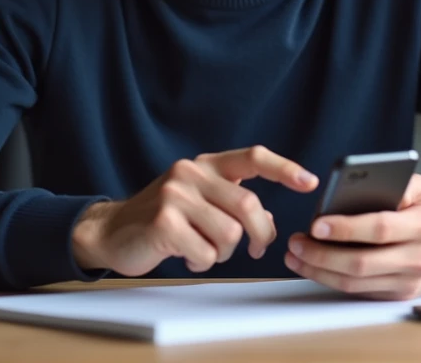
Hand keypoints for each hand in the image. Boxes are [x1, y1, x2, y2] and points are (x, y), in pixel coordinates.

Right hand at [72, 146, 318, 275]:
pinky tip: (186, 256)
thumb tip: (267, 223)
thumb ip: (233, 205)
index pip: (253, 157)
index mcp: (205, 165)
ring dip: (223, 253)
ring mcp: (176, 195)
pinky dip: (202, 263)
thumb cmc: (163, 219)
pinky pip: (206, 253)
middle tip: (256, 249)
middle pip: (249, 205)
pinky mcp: (164, 221)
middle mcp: (191, 173)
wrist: (112, 232)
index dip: (284, 169)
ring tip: (204, 250)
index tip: (309, 182)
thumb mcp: (200, 203)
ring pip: (230, 234)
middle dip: (259, 234)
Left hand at [284, 173, 420, 299]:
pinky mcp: (396, 295)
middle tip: (297, 242)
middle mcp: (418, 257)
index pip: (380, 228)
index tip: (316, 224)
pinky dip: (330, 280)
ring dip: (319, 270)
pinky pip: (357, 291)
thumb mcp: (420, 189)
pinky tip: (312, 266)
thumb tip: (360, 184)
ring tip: (296, 255)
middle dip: (323, 254)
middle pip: (362, 262)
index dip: (346, 228)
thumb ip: (397, 182)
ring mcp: (407, 281)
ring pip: (355, 282)